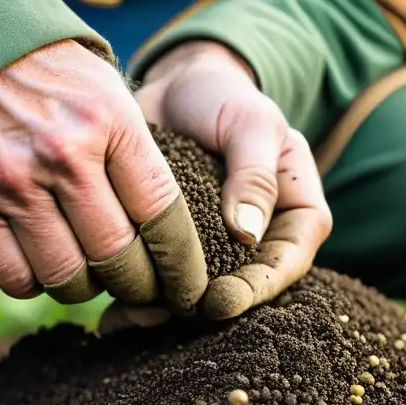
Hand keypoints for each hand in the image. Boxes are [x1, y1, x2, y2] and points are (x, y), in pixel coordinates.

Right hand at [0, 39, 207, 310]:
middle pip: (116, 259)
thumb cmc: (40, 74)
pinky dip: (17, 278)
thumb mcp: (105, 93)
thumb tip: (168, 240)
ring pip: (60, 279)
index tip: (186, 287)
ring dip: (75, 283)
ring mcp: (2, 187)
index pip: (162, 218)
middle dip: (135, 283)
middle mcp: (58, 157)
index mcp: (106, 122)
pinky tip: (23, 254)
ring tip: (78, 265)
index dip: (180, 265)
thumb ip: (136, 159)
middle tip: (136, 286)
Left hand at [132, 40, 331, 320]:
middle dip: (206, 308)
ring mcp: (215, 250)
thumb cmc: (223, 99)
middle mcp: (259, 241)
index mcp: (295, 214)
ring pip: (197, 293)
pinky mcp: (172, 249)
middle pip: (242, 288)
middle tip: (171, 312)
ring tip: (131, 316)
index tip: (223, 300)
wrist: (174, 88)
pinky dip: (137, 298)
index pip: (287, 261)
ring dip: (165, 310)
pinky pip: (160, 282)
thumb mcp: (250, 123)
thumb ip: (254, 173)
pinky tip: (110, 314)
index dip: (259, 287)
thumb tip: (246, 234)